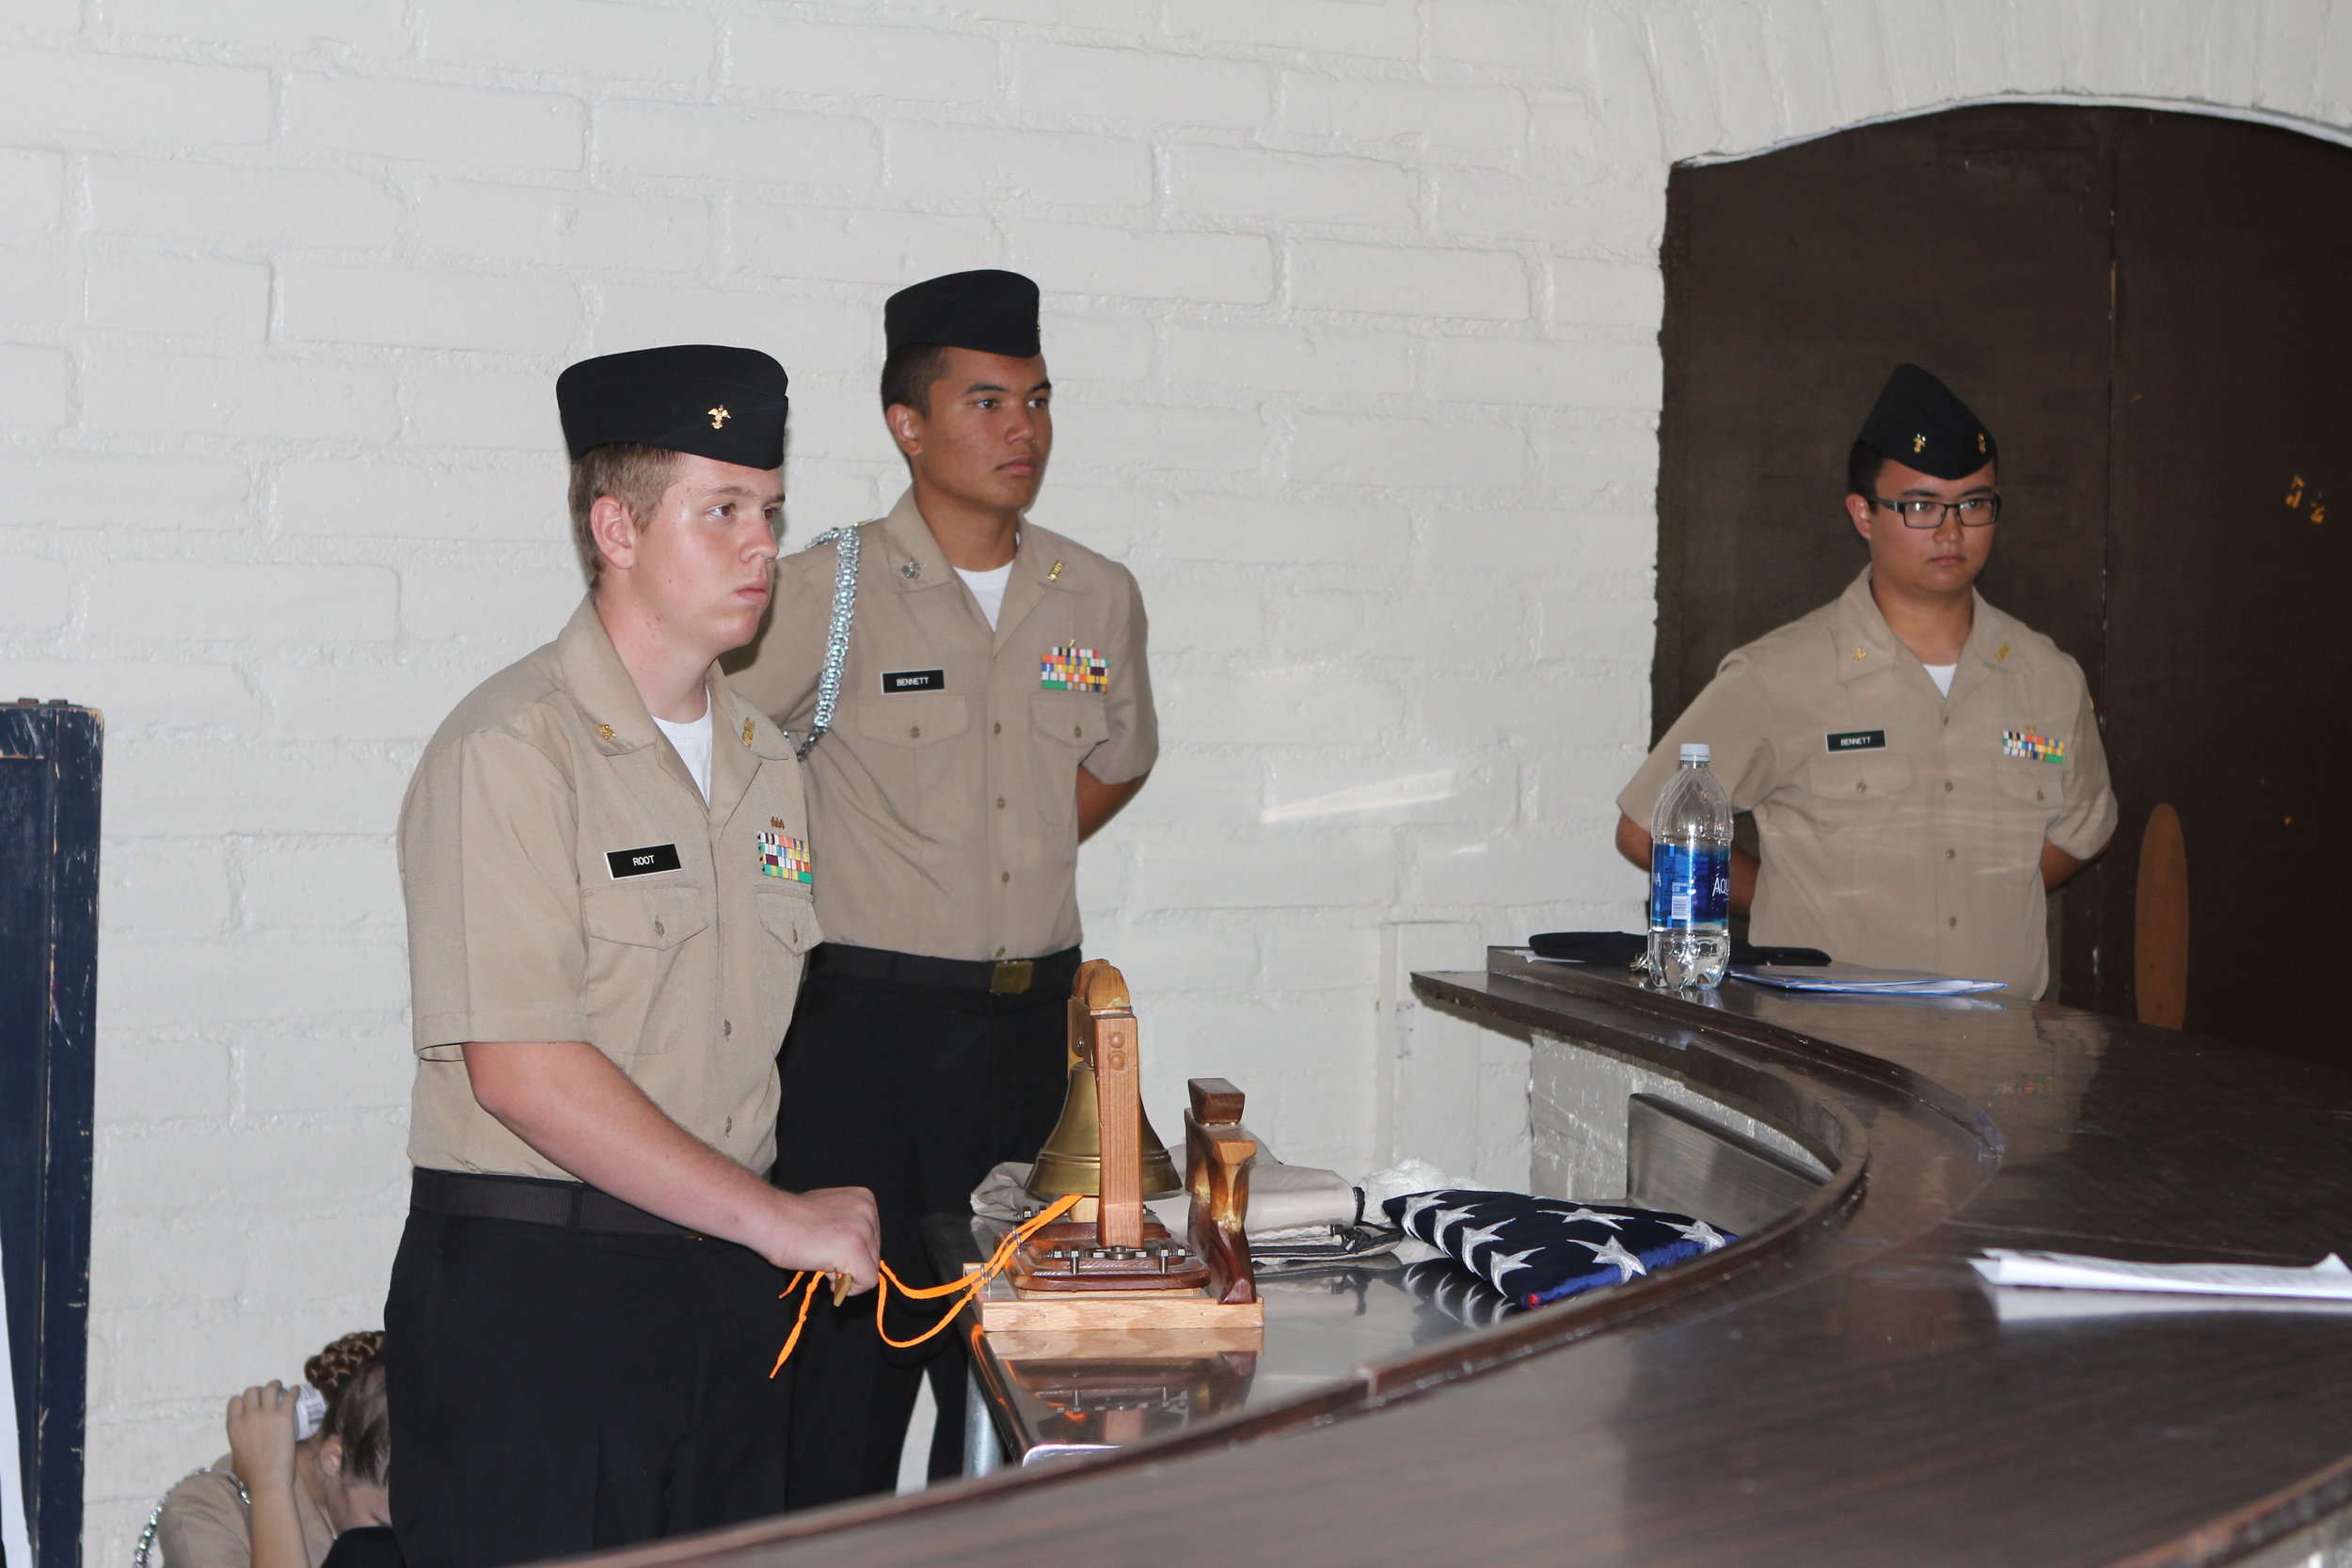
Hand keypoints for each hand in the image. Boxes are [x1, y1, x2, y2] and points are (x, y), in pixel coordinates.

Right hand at [224, 1382, 299, 1497]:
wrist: (268, 1479)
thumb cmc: (251, 1475)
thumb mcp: (235, 1459)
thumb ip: (237, 1448)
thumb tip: (240, 1450)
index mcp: (233, 1426)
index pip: (235, 1401)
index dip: (244, 1399)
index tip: (252, 1402)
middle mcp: (248, 1415)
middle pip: (252, 1391)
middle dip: (260, 1390)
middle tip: (268, 1395)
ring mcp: (266, 1414)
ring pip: (270, 1388)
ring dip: (276, 1385)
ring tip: (281, 1387)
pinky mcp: (284, 1417)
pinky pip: (290, 1396)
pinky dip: (295, 1391)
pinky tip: (298, 1390)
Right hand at [754, 1185, 879, 1291]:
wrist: (770, 1219)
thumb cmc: (791, 1219)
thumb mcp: (831, 1214)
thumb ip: (849, 1228)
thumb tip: (859, 1253)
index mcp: (864, 1200)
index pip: (873, 1240)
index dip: (850, 1252)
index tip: (828, 1247)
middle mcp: (868, 1211)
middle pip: (874, 1255)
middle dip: (849, 1264)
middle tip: (821, 1255)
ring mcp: (863, 1229)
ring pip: (871, 1270)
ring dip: (845, 1274)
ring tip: (820, 1259)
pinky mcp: (854, 1249)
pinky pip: (867, 1282)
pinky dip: (848, 1288)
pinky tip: (826, 1273)